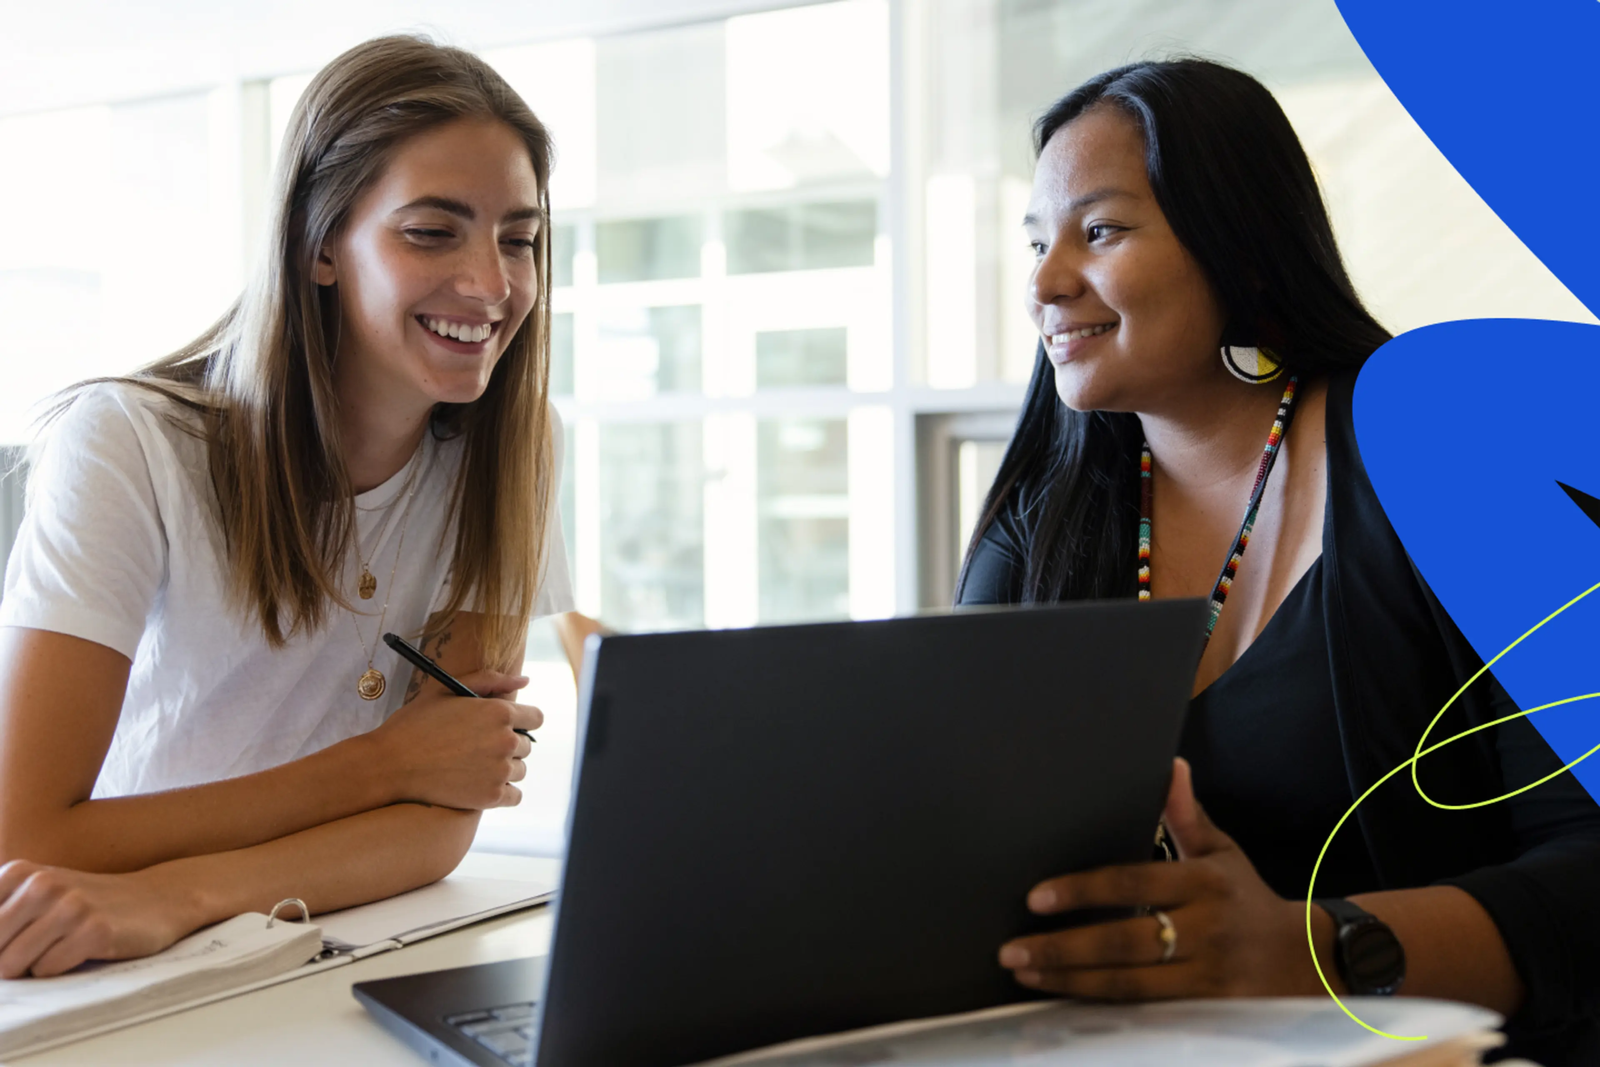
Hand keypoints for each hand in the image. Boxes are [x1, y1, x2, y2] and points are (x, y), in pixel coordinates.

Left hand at [0, 860, 198, 977]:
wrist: (156, 898)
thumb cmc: (88, 903)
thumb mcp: (39, 893)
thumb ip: (2, 915)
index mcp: (20, 872)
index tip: (16, 937)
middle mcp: (43, 884)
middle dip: (8, 960)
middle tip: (39, 948)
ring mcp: (70, 906)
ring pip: (12, 963)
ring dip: (32, 966)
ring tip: (58, 948)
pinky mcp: (94, 931)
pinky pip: (47, 969)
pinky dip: (58, 969)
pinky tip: (80, 951)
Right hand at [369, 668, 542, 809]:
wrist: (389, 764)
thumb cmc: (416, 724)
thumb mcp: (448, 690)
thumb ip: (491, 680)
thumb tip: (526, 679)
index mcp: (500, 712)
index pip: (535, 718)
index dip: (520, 722)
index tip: (503, 728)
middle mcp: (506, 740)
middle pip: (526, 746)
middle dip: (506, 745)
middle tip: (475, 749)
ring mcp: (500, 770)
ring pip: (519, 770)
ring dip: (504, 769)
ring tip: (472, 767)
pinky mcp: (491, 797)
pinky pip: (515, 796)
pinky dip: (502, 793)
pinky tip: (480, 786)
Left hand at [997, 757, 1323, 999]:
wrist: (1306, 959)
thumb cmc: (1245, 898)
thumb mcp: (1221, 852)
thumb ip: (1187, 815)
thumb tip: (1172, 765)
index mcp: (1205, 882)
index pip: (1133, 883)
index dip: (1082, 890)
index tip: (1036, 897)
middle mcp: (1206, 928)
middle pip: (1124, 940)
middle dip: (1063, 947)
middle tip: (1012, 949)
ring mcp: (1208, 975)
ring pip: (1130, 983)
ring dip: (1071, 980)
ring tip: (1026, 972)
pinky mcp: (1207, 1011)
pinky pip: (1146, 1009)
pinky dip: (1101, 1005)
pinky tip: (1064, 996)